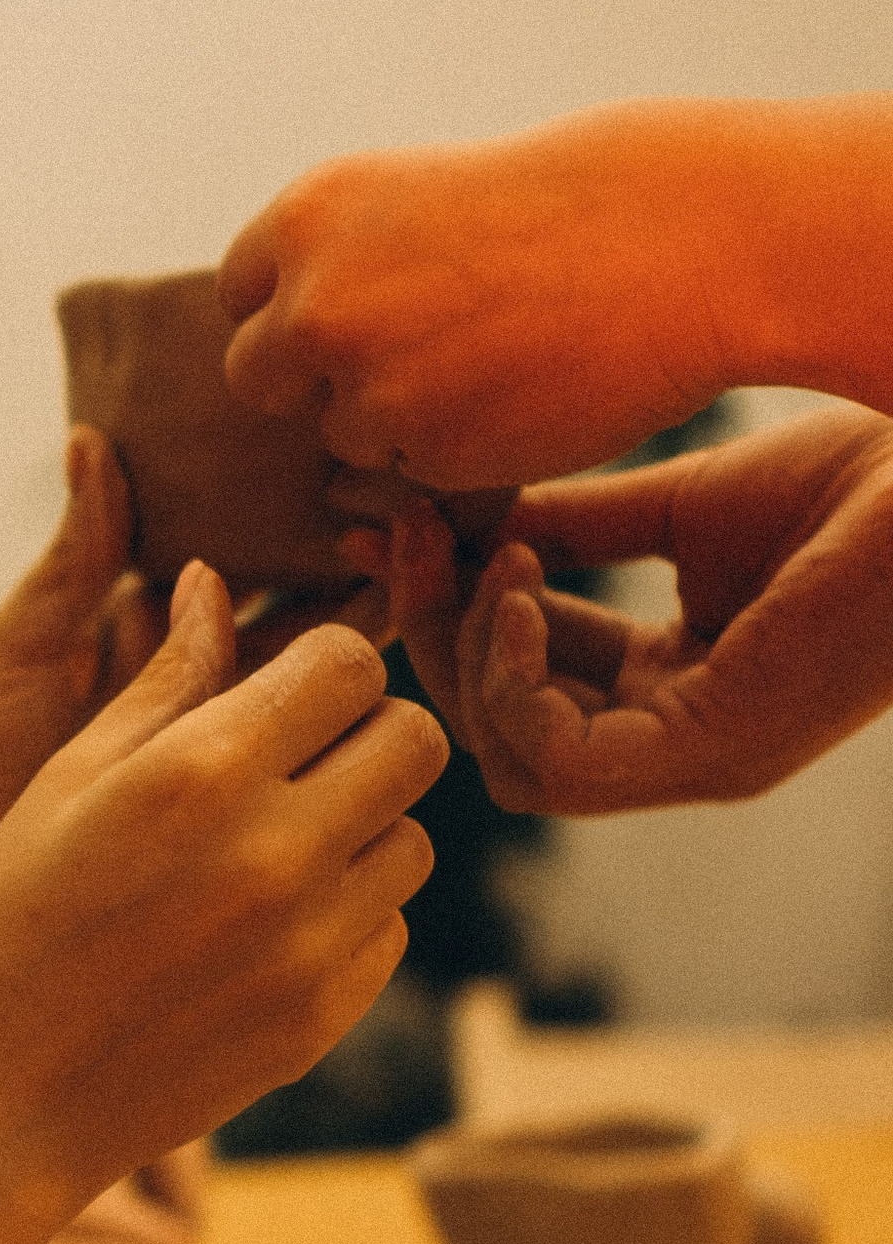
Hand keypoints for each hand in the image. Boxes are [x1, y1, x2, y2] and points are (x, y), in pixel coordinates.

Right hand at [0, 574, 446, 1243]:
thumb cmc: (7, 919)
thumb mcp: (63, 780)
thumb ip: (160, 680)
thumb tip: (215, 583)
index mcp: (201, 774)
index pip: (351, 665)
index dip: (320, 666)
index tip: (281, 691)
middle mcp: (274, 854)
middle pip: (414, 740)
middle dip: (364, 733)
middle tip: (296, 760)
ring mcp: (310, 945)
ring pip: (413, 838)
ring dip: (360, 826)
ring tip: (270, 848)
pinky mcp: (324, 1017)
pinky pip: (389, 926)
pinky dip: (345, 912)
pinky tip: (259, 926)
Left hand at [216, 111, 736, 487]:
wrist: (671, 239)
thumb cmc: (551, 211)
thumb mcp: (410, 201)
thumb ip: (328, 263)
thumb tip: (270, 333)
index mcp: (301, 221)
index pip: (241, 298)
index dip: (295, 312)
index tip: (354, 312)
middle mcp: (314, 306)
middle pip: (259, 380)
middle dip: (316, 379)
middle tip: (406, 356)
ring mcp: (368, 387)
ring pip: (341, 432)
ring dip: (396, 416)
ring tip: (492, 357)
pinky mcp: (430, 453)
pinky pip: (412, 469)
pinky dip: (456, 448)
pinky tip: (520, 392)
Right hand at [384, 410, 892, 811]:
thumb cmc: (851, 481)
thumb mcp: (678, 503)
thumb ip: (573, 526)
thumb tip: (462, 523)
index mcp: (676, 688)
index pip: (521, 679)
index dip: (448, 606)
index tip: (396, 527)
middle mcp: (678, 740)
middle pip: (498, 732)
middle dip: (435, 632)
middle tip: (405, 533)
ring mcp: (695, 757)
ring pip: (511, 762)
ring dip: (465, 657)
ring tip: (486, 555)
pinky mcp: (709, 752)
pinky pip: (554, 760)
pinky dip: (509, 678)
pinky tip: (518, 590)